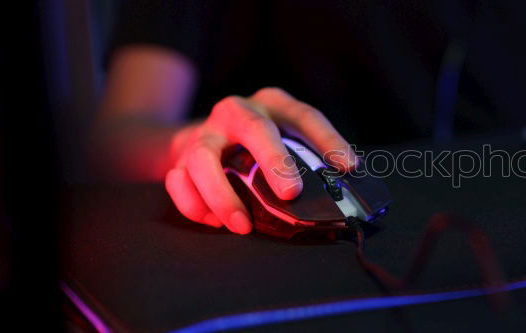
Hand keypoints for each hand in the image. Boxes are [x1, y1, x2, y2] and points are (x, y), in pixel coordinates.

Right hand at [164, 87, 355, 233]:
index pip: (306, 117)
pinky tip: (214, 221)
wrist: (194, 135)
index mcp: (272, 105)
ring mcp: (205, 133)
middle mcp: (237, 112)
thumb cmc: (252, 142)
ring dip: (223, 195)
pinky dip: (194, 205)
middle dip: (275, 162)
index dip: (329, 141)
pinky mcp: (179, 157)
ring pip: (204, 158)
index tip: (348, 167)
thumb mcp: (282, 134)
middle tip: (291, 194)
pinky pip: (178, 181)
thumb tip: (344, 184)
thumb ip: (307, 155)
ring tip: (242, 225)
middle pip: (255, 129)